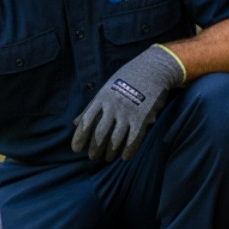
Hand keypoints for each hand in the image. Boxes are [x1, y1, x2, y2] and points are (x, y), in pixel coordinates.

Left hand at [71, 44, 184, 162]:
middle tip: (92, 157)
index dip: (79, 138)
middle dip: (94, 149)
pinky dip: (128, 151)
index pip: (86, 121)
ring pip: (115, 139)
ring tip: (107, 158)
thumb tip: (75, 123)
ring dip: (110, 153)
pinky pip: (133, 140)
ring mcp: (128, 113)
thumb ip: (91, 107)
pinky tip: (124, 157)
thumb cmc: (126, 79)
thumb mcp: (105, 89)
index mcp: (102, 98)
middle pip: (99, 134)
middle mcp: (113, 107)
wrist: (153, 70)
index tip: (76, 149)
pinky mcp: (143, 118)